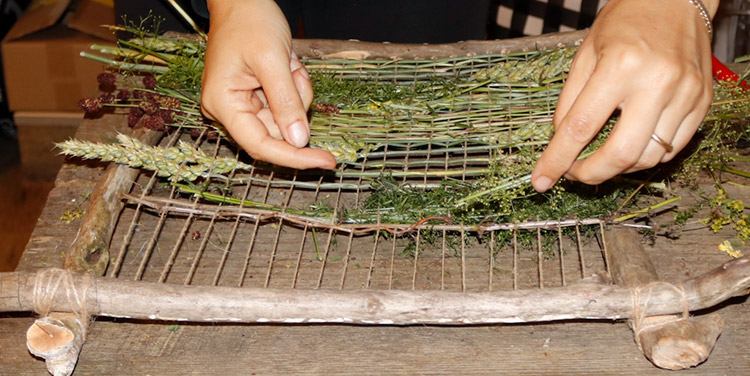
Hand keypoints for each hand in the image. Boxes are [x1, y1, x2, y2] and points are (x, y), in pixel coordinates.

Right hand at [201, 0, 336, 169]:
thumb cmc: (250, 21)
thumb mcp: (272, 59)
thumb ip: (286, 102)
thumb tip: (299, 141)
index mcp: (223, 103)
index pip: (261, 145)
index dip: (294, 157)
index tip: (326, 162)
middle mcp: (229, 109)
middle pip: (277, 132)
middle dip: (296, 104)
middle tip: (295, 71)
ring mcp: (243, 104)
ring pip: (286, 117)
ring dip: (297, 91)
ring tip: (288, 62)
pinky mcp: (256, 97)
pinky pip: (287, 104)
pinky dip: (295, 85)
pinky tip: (288, 64)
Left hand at [531, 0, 717, 191]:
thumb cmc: (626, 20)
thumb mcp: (585, 53)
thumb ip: (569, 100)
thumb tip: (559, 142)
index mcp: (620, 65)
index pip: (580, 127)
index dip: (557, 160)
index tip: (541, 180)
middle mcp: (657, 82)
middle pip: (620, 154)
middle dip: (590, 174)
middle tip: (574, 173)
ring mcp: (685, 94)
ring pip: (648, 157)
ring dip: (618, 167)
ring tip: (601, 156)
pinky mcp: (702, 102)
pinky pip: (672, 147)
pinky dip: (645, 155)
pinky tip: (630, 144)